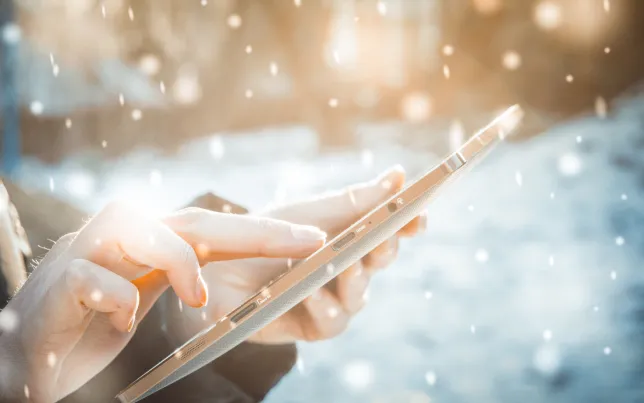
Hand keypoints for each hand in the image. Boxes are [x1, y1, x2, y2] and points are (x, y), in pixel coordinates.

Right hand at [0, 203, 324, 401]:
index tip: (317, 241)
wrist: (26, 348)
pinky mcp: (60, 282)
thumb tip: (238, 275)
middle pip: (197, 222)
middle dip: (257, 232)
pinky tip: (120, 320)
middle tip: (307, 243)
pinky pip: (96, 279)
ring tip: (197, 297)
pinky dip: (116, 300)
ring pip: (143, 231)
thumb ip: (184, 275)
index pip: (217, 230)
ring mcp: (90, 251)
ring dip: (179, 263)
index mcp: (151, 241)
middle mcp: (125, 234)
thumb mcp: (146, 295)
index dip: (268, 234)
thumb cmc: (90, 322)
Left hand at [173, 165, 425, 343]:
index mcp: (350, 236)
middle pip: (379, 260)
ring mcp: (333, 298)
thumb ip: (354, 200)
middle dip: (383, 247)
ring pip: (360, 294)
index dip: (407, 223)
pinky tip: (311, 291)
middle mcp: (348, 269)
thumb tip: (399, 175)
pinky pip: (332, 320)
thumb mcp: (309, 211)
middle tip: (382, 235)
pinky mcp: (313, 326)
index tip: (419, 215)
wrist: (216, 268)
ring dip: (355, 278)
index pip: (388, 229)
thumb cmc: (265, 235)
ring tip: (345, 265)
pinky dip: (324, 305)